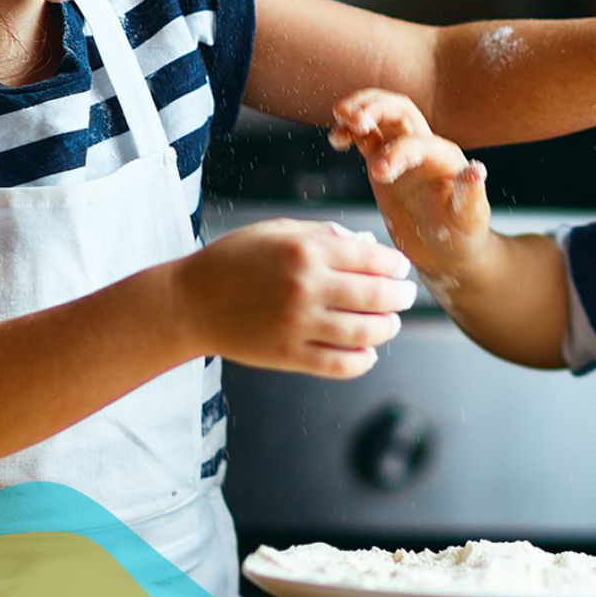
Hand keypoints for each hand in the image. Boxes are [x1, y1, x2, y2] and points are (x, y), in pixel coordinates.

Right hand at [182, 219, 417, 378]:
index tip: (400, 269)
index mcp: (306, 251)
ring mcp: (298, 324)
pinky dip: (362, 360)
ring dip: (387, 328)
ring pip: (365, 332)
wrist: (189, 302)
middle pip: (376, 296)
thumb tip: (368, 246)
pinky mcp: (288, 355)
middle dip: (401, 297)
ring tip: (391, 323)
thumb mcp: (277, 231)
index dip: (395, 266)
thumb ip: (324, 235)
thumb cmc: (235, 260)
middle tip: (406, 296)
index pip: (372, 260)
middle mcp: (306, 287)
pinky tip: (367, 352)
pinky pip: (340, 364)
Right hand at [329, 90, 493, 282]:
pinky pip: (365, 137)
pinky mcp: (384, 162)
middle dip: (376, 108)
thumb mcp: (469, 219)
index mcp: (445, 158)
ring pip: (380, 116)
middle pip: (399, 109)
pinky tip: (336, 138)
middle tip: (353, 119)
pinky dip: (350, 131)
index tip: (378, 173)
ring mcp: (402, 152)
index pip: (418, 142)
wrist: (447, 250)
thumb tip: (476, 170)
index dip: (397, 152)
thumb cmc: (462, 235)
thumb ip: (471, 194)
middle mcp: (425, 147)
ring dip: (360, 110)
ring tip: (340, 117)